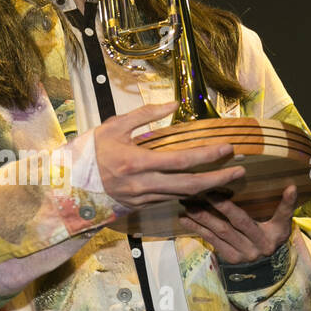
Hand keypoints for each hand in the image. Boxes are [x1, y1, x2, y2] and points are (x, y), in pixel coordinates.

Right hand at [95, 102, 246, 208]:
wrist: (70, 182)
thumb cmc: (92, 150)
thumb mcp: (115, 125)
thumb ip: (145, 115)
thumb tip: (174, 104)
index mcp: (137, 162)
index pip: (181, 161)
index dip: (207, 156)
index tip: (228, 149)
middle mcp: (143, 184)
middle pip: (189, 185)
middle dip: (218, 179)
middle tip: (240, 172)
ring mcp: (142, 199)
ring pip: (183, 197)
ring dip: (208, 189)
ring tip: (228, 180)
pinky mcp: (141, 206)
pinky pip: (171, 201)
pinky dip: (189, 195)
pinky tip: (203, 188)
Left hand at [179, 184, 298, 263]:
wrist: (264, 266)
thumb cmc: (271, 236)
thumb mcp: (281, 224)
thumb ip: (285, 207)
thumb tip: (293, 187)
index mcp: (275, 234)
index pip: (281, 215)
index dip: (284, 203)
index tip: (288, 188)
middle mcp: (259, 246)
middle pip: (238, 222)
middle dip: (221, 206)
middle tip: (206, 190)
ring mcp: (243, 254)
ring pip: (220, 232)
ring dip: (202, 216)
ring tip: (188, 201)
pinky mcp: (229, 258)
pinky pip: (211, 241)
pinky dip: (197, 228)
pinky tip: (184, 218)